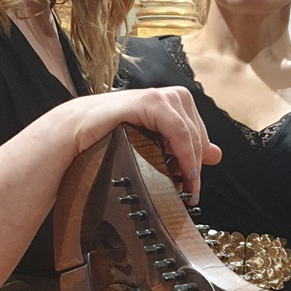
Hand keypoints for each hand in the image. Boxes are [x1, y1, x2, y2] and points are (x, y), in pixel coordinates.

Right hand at [73, 87, 221, 204]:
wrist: (74, 132)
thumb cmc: (107, 138)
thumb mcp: (151, 146)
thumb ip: (182, 148)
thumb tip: (216, 154)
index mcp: (172, 104)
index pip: (199, 134)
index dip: (199, 162)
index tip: (194, 188)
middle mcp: (169, 97)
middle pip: (198, 135)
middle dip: (195, 167)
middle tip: (189, 193)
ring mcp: (160, 96)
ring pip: (191, 133)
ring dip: (191, 163)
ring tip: (184, 187)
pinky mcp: (150, 101)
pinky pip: (178, 130)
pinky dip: (184, 153)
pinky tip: (181, 173)